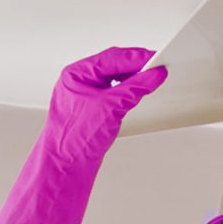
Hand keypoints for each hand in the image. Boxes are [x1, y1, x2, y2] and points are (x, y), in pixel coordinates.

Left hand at [0, 47, 167, 223]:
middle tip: (158, 68)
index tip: (157, 59)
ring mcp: (84, 94)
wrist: (65, 166)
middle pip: (113, 65)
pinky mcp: (91, 108)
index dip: (137, 58)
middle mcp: (78, 80)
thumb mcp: (111, 108)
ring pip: (114, 78)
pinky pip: (113, 91)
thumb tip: (155, 74)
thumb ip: (135, 88)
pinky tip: (138, 92)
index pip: (113, 57)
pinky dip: (127, 90)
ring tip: (150, 80)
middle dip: (136, 67)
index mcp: (77, 73)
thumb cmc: (75, 138)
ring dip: (132, 78)